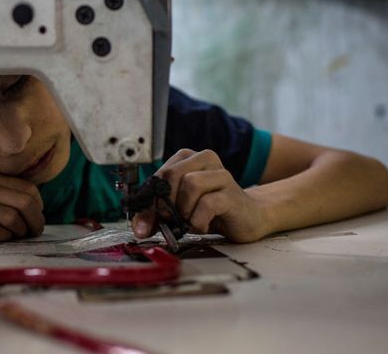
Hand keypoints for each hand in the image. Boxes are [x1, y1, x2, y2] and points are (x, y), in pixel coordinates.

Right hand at [0, 172, 44, 240]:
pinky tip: (2, 239)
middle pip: (24, 203)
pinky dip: (3, 237)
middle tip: (34, 231)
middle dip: (35, 221)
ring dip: (21, 232)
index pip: (27, 188)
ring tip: (19, 237)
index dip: (38, 205)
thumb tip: (28, 203)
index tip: (36, 215)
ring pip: (11, 218)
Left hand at [132, 149, 269, 242]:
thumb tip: (139, 228)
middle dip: (165, 203)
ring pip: (190, 184)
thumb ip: (157, 215)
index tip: (145, 221)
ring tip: (191, 220)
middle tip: (170, 219)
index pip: (158, 175)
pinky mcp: (232, 193)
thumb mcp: (178, 210)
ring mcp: (221, 174)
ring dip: (185, 210)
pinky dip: (199, 220)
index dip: (149, 200)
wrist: (248, 217)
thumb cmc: (211, 210)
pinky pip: (207, 203)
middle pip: (171, 175)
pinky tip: (203, 225)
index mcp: (188, 158)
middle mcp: (205, 160)